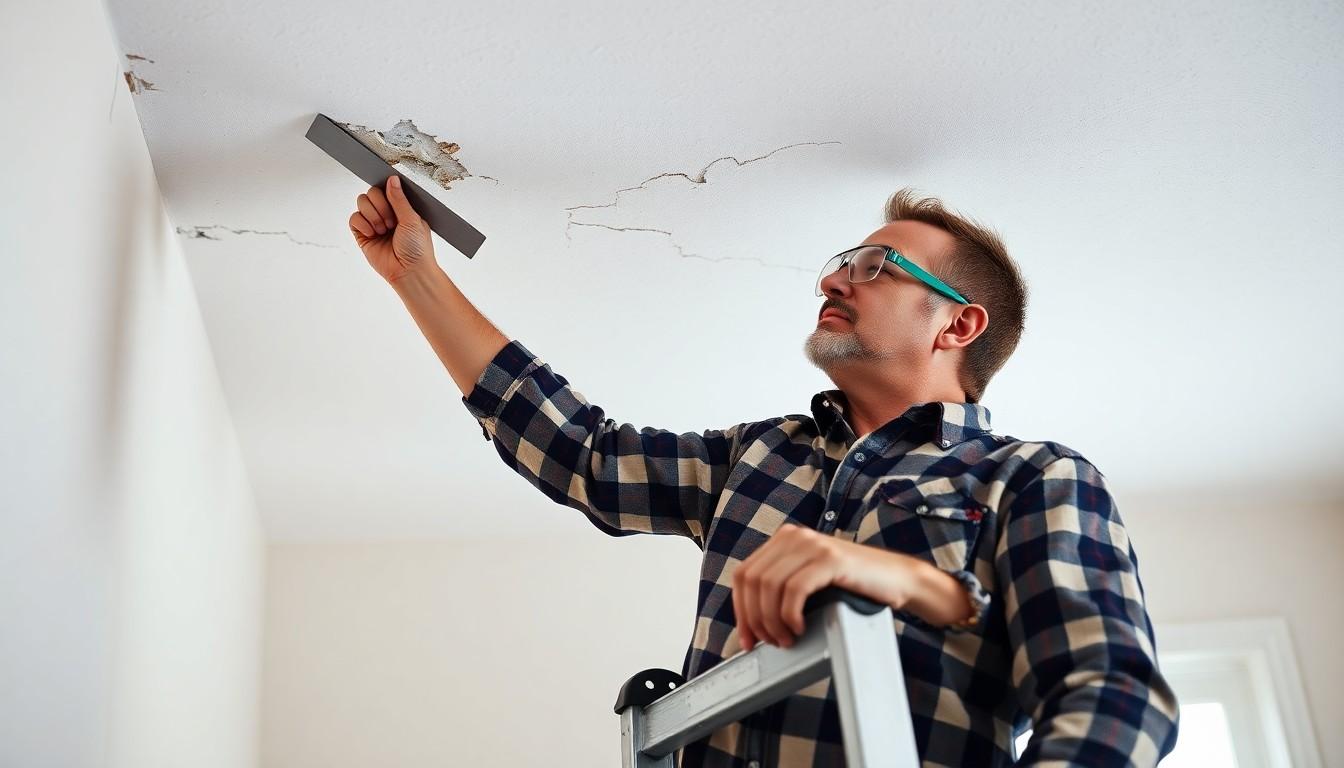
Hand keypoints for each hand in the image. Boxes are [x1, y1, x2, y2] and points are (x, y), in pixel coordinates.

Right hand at [349, 175, 435, 283]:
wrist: (409, 272)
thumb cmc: (417, 249)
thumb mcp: (412, 219)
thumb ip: (399, 199)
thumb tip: (392, 179)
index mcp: (401, 208)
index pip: (386, 188)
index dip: (387, 193)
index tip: (394, 205)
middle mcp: (387, 214)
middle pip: (371, 192)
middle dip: (381, 206)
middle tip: (392, 223)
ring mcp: (374, 224)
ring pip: (362, 202)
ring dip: (373, 216)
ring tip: (383, 230)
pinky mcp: (363, 235)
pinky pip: (354, 218)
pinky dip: (362, 224)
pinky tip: (372, 234)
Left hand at [730, 524, 920, 652]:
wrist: (899, 579)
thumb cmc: (854, 587)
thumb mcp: (810, 582)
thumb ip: (781, 590)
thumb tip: (752, 623)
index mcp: (784, 540)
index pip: (743, 574)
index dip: (740, 610)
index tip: (747, 637)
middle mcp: (794, 537)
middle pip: (751, 580)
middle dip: (754, 619)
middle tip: (769, 642)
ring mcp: (812, 544)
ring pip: (769, 586)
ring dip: (772, 620)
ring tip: (787, 638)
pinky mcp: (830, 558)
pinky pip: (794, 589)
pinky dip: (790, 614)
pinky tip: (799, 626)